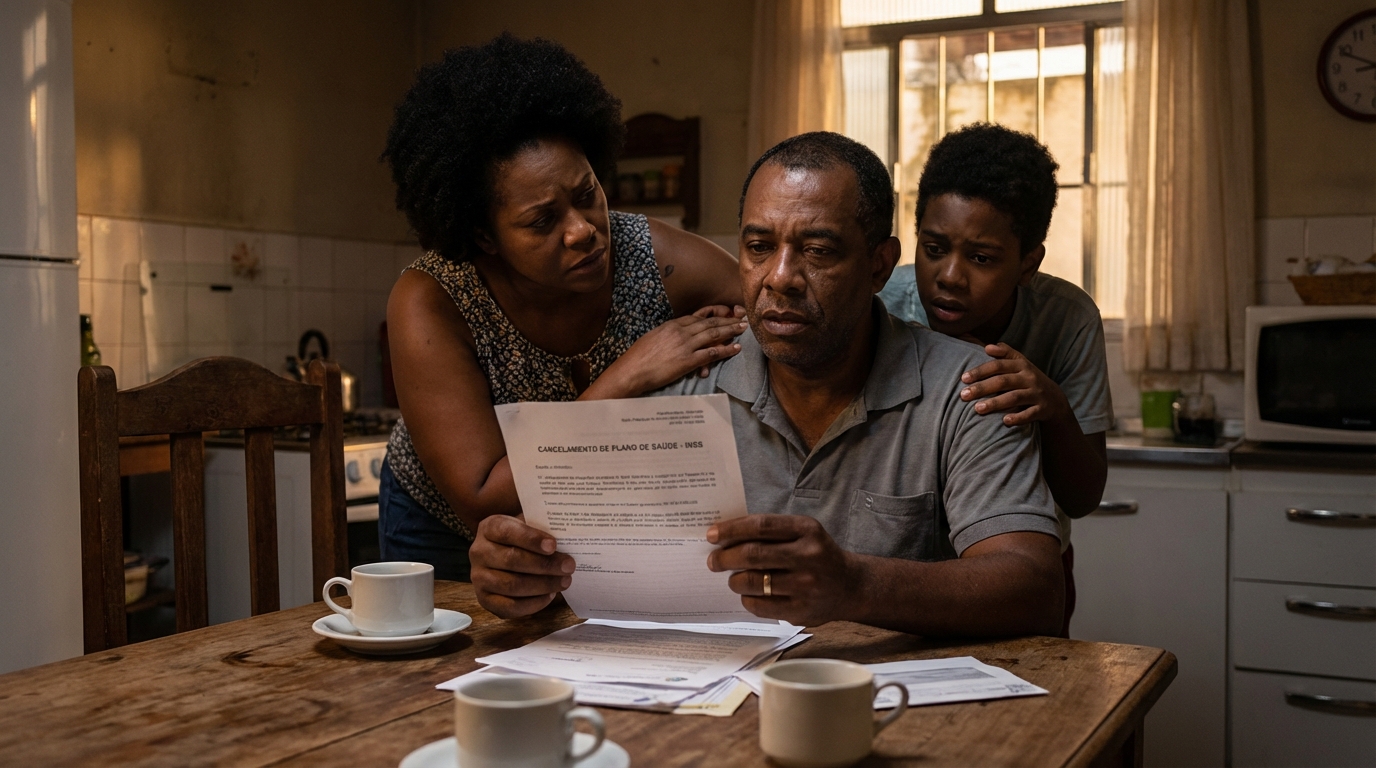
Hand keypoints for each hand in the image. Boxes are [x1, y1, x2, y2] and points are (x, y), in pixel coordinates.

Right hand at [470, 514, 575, 618]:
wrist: (504, 555)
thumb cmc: (523, 539)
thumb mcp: (528, 525)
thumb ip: (542, 527)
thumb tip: (568, 536)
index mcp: (489, 527)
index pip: (508, 532)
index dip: (531, 539)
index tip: (553, 545)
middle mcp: (479, 552)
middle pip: (512, 560)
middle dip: (544, 565)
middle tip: (568, 566)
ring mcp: (479, 578)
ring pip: (512, 585)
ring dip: (542, 585)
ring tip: (564, 581)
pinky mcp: (485, 600)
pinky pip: (510, 606)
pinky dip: (533, 603)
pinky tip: (549, 595)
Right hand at [594, 305, 747, 395]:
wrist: (632, 370)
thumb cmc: (638, 357)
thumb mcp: (654, 337)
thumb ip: (668, 334)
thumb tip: (677, 334)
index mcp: (672, 325)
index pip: (698, 317)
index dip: (715, 315)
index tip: (726, 313)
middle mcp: (681, 332)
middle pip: (710, 323)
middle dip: (728, 320)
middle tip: (742, 318)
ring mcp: (685, 345)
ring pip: (714, 335)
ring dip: (731, 331)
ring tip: (743, 329)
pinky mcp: (688, 361)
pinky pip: (711, 353)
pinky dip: (726, 350)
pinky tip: (735, 348)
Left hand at [706, 515, 857, 626]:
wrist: (851, 586)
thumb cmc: (816, 554)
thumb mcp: (803, 533)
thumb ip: (771, 532)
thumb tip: (726, 538)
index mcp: (807, 530)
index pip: (760, 526)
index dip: (732, 530)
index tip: (712, 535)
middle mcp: (809, 556)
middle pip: (753, 555)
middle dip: (725, 558)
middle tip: (713, 561)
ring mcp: (806, 585)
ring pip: (753, 582)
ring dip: (735, 581)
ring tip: (732, 579)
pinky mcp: (802, 611)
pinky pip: (761, 606)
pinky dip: (747, 600)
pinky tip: (748, 595)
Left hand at [959, 343, 1070, 425]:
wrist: (1055, 399)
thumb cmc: (1028, 379)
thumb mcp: (1020, 363)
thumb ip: (1005, 354)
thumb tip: (987, 346)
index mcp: (1021, 365)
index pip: (998, 365)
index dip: (981, 371)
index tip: (963, 378)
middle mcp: (1029, 378)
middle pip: (1003, 381)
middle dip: (982, 388)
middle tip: (963, 395)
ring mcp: (1037, 394)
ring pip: (1015, 397)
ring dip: (996, 403)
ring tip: (977, 409)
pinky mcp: (1042, 409)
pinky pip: (1030, 414)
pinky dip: (1018, 418)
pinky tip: (1004, 421)